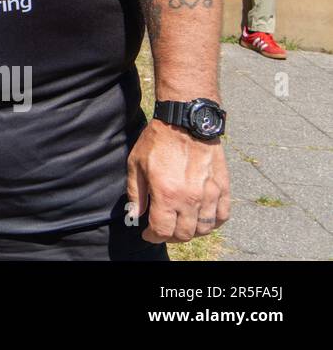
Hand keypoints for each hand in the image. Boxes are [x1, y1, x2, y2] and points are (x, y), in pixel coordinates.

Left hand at [127, 118, 229, 243]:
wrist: (185, 122)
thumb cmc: (158, 141)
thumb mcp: (136, 164)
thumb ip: (136, 194)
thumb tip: (135, 215)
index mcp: (167, 194)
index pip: (163, 231)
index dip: (153, 237)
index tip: (148, 234)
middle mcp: (190, 199)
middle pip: (184, 234)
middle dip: (170, 236)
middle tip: (163, 229)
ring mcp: (209, 195)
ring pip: (204, 229)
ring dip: (191, 232)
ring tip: (180, 224)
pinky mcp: (223, 188)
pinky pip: (222, 216)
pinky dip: (213, 223)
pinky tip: (202, 218)